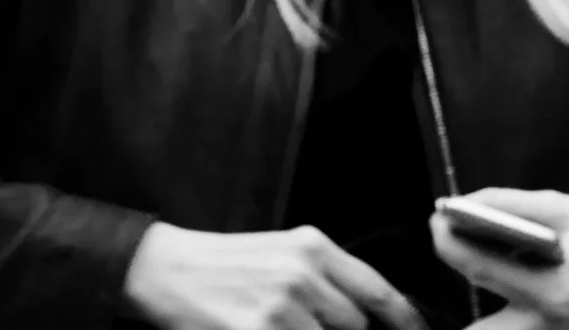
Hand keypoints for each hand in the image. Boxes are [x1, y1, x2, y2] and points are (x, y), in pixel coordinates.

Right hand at [125, 222, 428, 329]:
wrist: (162, 269)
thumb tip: (366, 316)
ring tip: (274, 321)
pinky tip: (261, 328)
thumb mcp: (279, 253)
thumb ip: (325, 278)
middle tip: (308, 323)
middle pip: (357, 325)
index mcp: (311, 247)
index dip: (406, 322)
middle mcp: (303, 273)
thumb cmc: (220, 264)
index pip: (381, 293)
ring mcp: (282, 306)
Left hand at [430, 189, 568, 329]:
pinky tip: (496, 265)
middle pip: (479, 319)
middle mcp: (555, 324)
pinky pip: (511, 326)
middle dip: (458, 274)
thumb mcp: (564, 208)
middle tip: (447, 235)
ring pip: (493, 329)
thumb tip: (458, 204)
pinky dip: (497, 300)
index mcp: (558, 294)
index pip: (480, 269)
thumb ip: (508, 205)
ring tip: (470, 249)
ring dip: (477, 294)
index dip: (448, 240)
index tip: (436, 215)